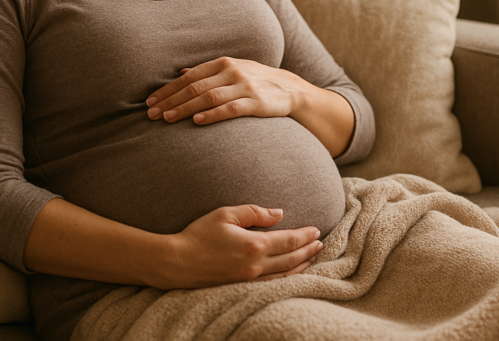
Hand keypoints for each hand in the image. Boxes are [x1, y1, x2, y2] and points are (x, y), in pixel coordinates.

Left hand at [146, 57, 306, 124]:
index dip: (168, 89)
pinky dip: (213, 114)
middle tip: (152, 114)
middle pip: (195, 87)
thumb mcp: (234, 70)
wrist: (290, 89)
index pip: (189, 76)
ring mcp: (245, 87)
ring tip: (168, 119)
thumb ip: (208, 72)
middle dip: (171, 101)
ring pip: (209, 97)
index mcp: (224, 63)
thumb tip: (180, 73)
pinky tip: (197, 121)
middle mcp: (232, 72)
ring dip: (186, 108)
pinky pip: (230, 108)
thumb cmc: (256, 80)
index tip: (151, 101)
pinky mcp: (256, 103)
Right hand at [155, 205, 323, 288]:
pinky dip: (287, 278)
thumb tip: (279, 213)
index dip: (305, 236)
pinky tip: (292, 273)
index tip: (316, 230)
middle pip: (291, 258)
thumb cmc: (199, 234)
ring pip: (285, 274)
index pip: (289, 240)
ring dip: (302, 265)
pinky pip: (272, 284)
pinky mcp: (242, 286)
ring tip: (312, 257)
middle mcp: (255, 264)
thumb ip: (255, 212)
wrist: (177, 262)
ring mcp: (249, 278)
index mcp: (254, 244)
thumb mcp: (226, 214)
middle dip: (308, 250)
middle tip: (321, 243)